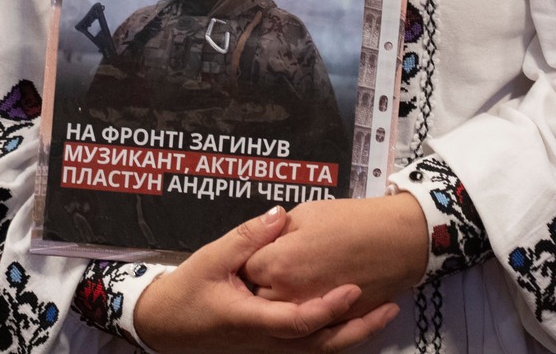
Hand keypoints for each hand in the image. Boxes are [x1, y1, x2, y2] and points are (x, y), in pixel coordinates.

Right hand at [133, 208, 399, 353]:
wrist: (165, 326)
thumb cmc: (185, 292)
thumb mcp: (210, 258)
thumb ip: (247, 237)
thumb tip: (279, 214)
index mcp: (252, 320)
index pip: (299, 321)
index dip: (329, 307)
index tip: (354, 289)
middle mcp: (266, 341)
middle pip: (321, 345)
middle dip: (358, 329)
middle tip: (390, 308)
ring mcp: (269, 348)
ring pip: (320, 350)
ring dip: (353, 334)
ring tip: (383, 314)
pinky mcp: (269, 347)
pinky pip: (310, 347)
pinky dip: (336, 336)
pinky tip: (352, 321)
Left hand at [241, 195, 427, 316]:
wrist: (399, 239)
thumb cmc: (353, 222)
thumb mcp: (305, 214)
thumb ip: (275, 231)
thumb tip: (260, 240)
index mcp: (280, 265)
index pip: (250, 267)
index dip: (252, 254)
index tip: (256, 246)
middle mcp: (293, 295)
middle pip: (261, 296)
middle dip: (260, 280)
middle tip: (265, 263)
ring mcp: (315, 313)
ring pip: (284, 316)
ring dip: (280, 302)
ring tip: (284, 283)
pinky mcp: (334, 322)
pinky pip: (313, 326)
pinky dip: (306, 315)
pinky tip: (306, 300)